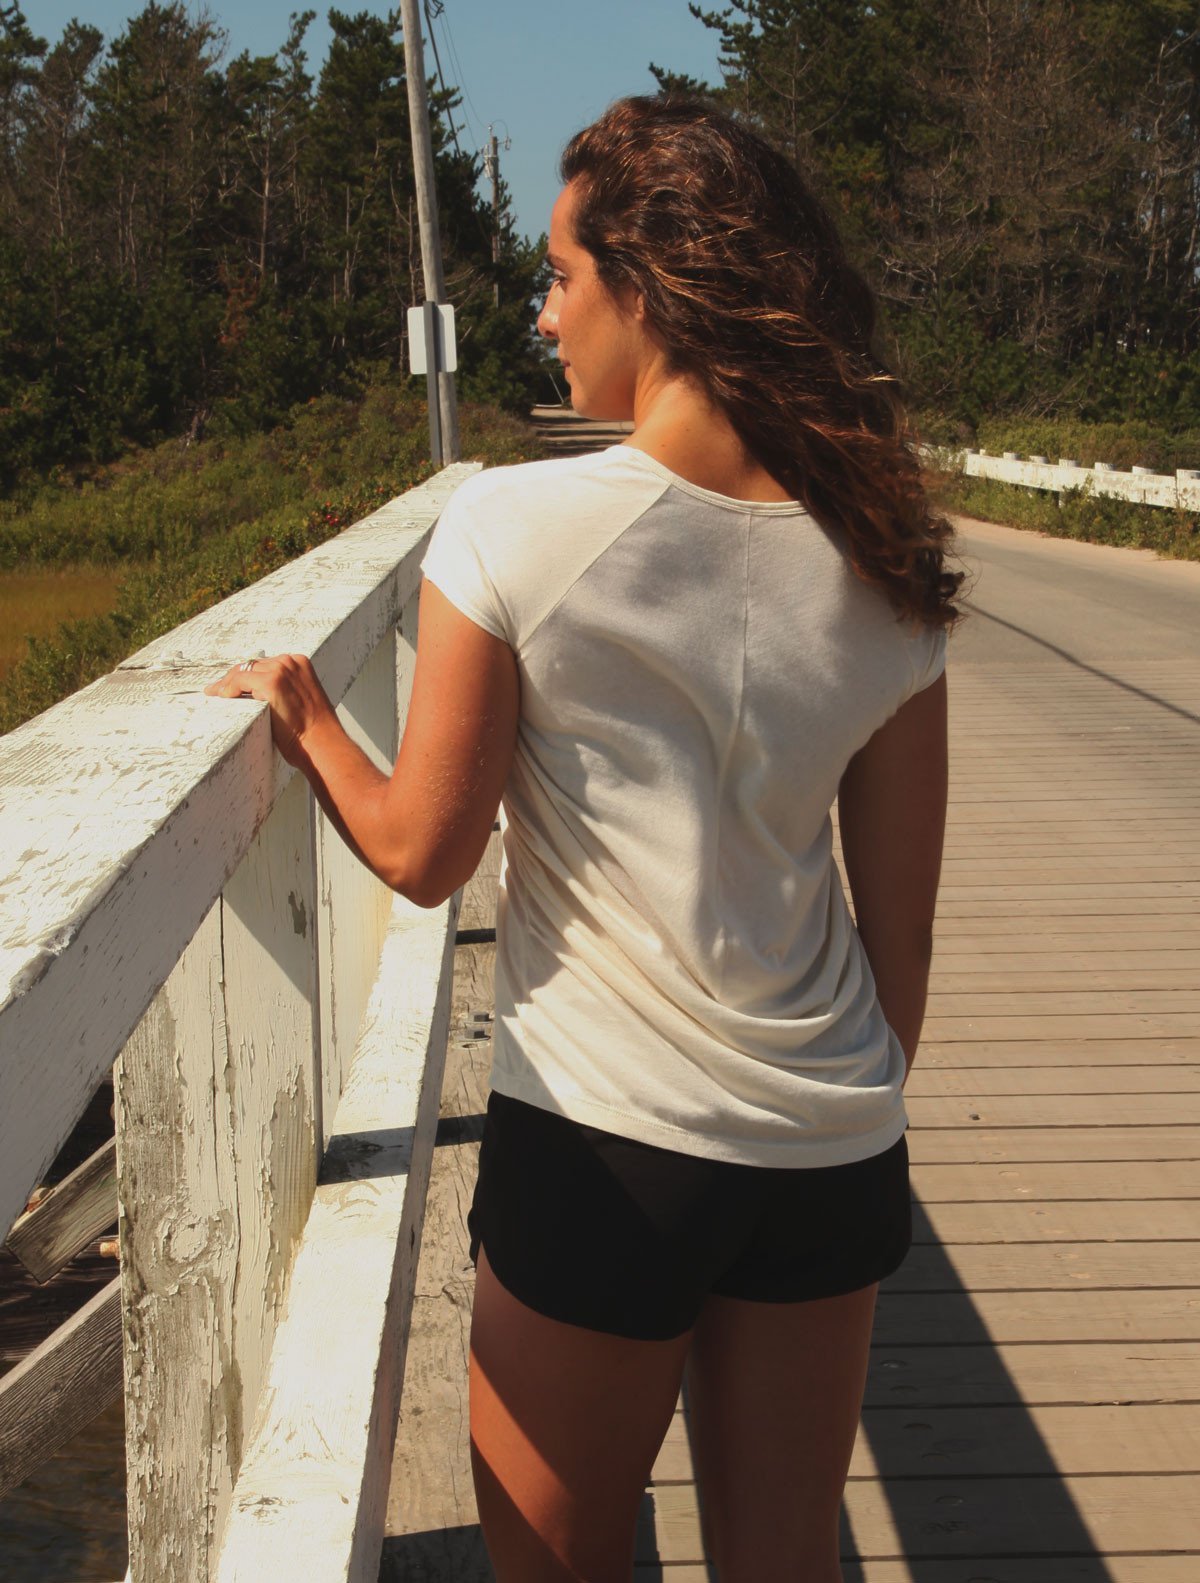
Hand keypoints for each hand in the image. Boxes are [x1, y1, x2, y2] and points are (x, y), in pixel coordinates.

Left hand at [204, 653, 335, 767]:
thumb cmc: (315, 731)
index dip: (246, 674)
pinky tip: (221, 697)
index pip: (265, 664)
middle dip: (233, 677)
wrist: (324, 744)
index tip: (233, 684)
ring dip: (228, 683)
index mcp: (301, 664)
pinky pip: (240, 681)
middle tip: (218, 689)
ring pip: (243, 671)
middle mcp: (291, 663)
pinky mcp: (272, 683)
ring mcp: (282, 671)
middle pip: (252, 664)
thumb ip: (286, 691)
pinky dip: (228, 689)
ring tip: (215, 693)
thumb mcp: (303, 700)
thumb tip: (260, 694)